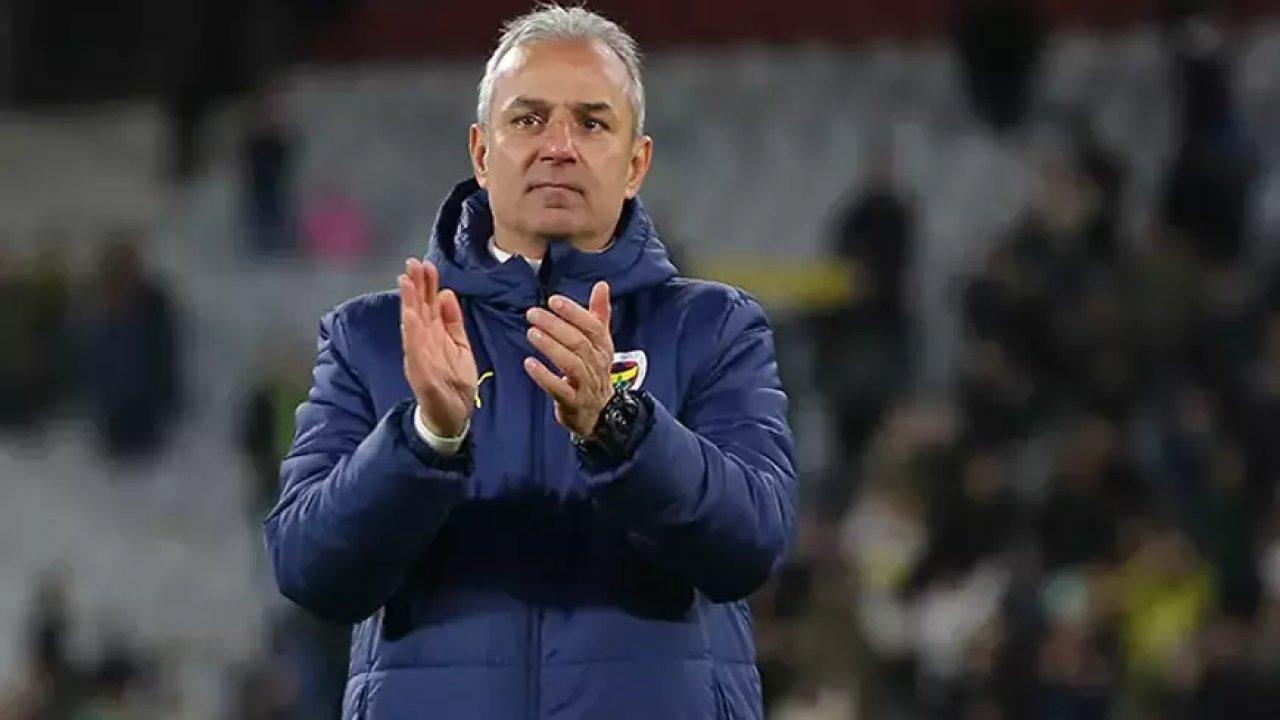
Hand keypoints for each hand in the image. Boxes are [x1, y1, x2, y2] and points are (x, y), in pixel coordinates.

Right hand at [399, 258, 476, 436]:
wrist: (453, 416)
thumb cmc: (455, 382)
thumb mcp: (461, 346)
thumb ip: (454, 322)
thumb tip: (447, 294)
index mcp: (435, 335)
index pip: (429, 305)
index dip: (427, 285)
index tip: (426, 264)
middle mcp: (424, 342)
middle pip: (418, 309)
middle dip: (415, 286)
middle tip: (412, 263)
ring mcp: (420, 356)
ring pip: (412, 325)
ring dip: (409, 304)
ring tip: (407, 282)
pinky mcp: (420, 373)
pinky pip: (415, 350)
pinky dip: (412, 333)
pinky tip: (410, 316)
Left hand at [523, 282, 613, 437]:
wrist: (600, 413)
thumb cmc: (594, 371)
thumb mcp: (599, 343)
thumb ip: (598, 314)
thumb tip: (602, 285)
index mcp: (603, 347)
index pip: (593, 326)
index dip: (574, 312)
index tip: (553, 301)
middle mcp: (597, 364)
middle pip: (579, 343)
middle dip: (556, 326)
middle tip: (533, 314)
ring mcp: (586, 385)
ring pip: (571, 364)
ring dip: (550, 347)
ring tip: (531, 333)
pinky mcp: (573, 403)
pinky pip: (560, 389)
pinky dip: (544, 376)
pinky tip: (529, 364)